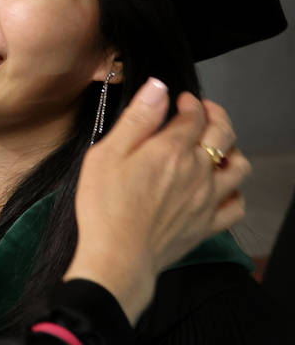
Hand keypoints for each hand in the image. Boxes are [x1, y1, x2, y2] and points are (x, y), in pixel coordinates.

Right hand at [65, 79, 250, 322]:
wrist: (118, 256)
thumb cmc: (105, 206)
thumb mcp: (106, 154)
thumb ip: (137, 119)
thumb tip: (159, 88)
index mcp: (173, 149)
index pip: (195, 115)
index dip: (190, 102)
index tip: (181, 100)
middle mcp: (198, 170)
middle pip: (224, 134)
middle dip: (216, 116)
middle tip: (204, 112)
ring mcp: (208, 199)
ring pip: (239, 167)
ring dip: (232, 150)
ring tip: (218, 147)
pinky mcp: (208, 225)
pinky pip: (237, 205)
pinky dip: (235, 192)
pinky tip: (222, 189)